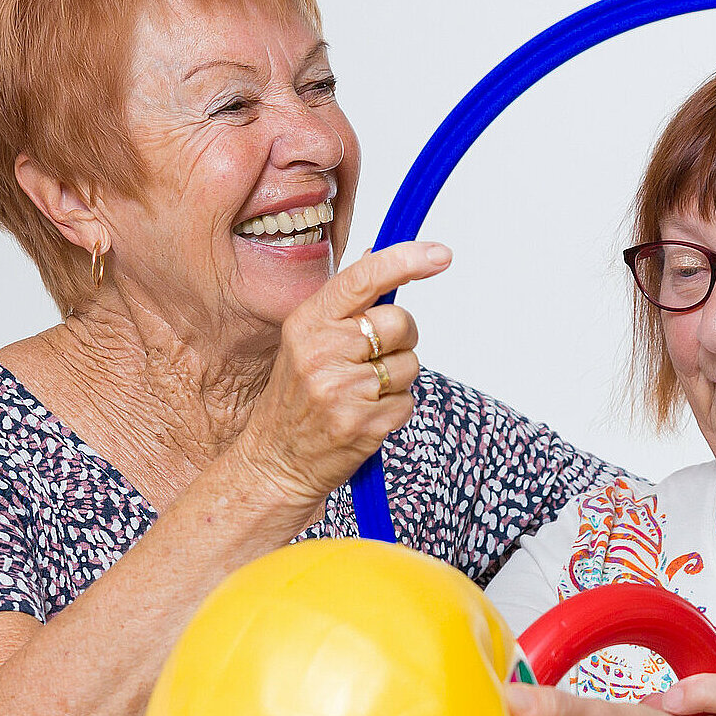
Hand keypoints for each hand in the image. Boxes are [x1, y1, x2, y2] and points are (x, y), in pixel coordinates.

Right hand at [233, 242, 451, 504]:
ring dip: (397, 378)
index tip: (440, 254)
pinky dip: (395, 409)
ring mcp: (344, 390)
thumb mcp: (305, 342)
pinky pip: (408, 402)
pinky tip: (365, 416)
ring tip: (361, 393)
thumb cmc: (295, 398)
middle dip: (401, 338)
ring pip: (410, 364)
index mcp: (307, 323)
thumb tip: (376, 253)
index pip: (363, 278)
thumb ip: (344, 303)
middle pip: (400, 322)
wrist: (276, 462)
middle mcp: (322, 352)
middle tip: (372, 358)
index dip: (405, 261)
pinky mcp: (365, 424)